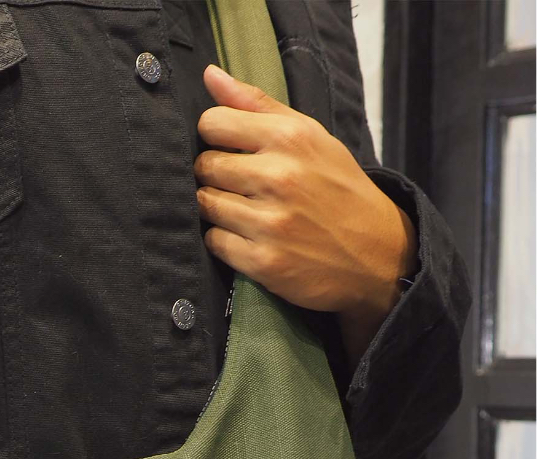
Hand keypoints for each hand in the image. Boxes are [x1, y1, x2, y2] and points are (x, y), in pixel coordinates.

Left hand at [193, 63, 417, 339]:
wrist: (375, 252)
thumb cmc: (337, 187)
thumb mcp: (310, 135)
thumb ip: (257, 104)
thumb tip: (209, 75)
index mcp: (290, 137)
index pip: (214, 123)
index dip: (215, 135)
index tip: (229, 146)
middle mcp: (278, 177)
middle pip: (205, 166)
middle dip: (216, 174)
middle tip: (241, 184)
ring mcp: (270, 222)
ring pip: (205, 204)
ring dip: (218, 208)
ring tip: (245, 210)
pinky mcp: (262, 261)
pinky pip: (214, 241)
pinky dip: (224, 240)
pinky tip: (249, 236)